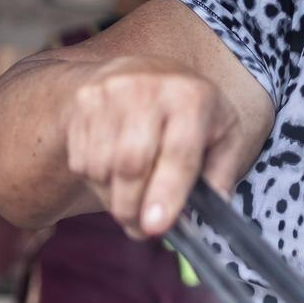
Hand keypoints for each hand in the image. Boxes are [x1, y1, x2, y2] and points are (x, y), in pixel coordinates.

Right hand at [63, 57, 246, 237]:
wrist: (142, 72)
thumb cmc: (189, 111)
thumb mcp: (222, 132)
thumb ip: (221, 171)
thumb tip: (214, 207)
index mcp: (192, 98)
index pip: (177, 153)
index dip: (166, 193)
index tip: (156, 227)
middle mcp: (149, 89)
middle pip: (131, 164)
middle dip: (133, 207)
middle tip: (141, 230)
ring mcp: (111, 92)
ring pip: (102, 166)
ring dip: (113, 198)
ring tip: (129, 200)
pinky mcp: (85, 102)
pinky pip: (82, 159)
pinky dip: (96, 181)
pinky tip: (113, 175)